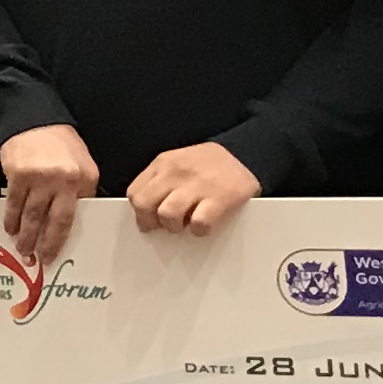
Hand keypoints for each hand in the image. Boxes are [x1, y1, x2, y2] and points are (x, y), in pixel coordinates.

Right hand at [0, 123, 99, 267]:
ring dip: (26, 236)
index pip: (78, 215)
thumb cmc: (59, 142)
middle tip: (41, 259)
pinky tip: (10, 228)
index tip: (59, 251)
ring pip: (32, 216)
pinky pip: (14, 204)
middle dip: (47, 244)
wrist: (34, 117)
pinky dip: (11, 219)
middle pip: (55, 221)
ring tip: (23, 248)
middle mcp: (65, 180)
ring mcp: (41, 178)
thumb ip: (80, 190)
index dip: (66, 237)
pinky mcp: (19, 174)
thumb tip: (74, 220)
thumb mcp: (81, 164)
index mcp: (84, 179)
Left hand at [128, 140, 262, 237]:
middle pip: (144, 204)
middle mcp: (177, 173)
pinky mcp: (221, 198)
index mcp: (164, 163)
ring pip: (168, 214)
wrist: (247, 153)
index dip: (139, 211)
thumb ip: (160, 181)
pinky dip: (199, 230)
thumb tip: (146, 212)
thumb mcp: (178, 162)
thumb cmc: (210, 164)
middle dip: (151, 221)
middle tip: (163, 226)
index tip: (148, 219)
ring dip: (174, 226)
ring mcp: (198, 185)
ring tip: (185, 223)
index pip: (135, 192)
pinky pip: (199, 223)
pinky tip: (204, 224)